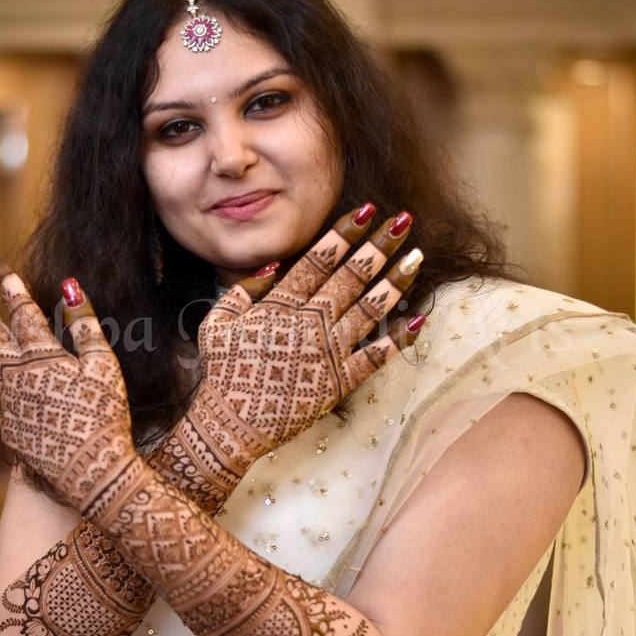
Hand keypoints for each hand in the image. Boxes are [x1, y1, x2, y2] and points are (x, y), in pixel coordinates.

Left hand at [0, 262, 138, 513]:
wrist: (94, 470)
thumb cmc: (106, 416)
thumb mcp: (104, 366)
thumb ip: (85, 326)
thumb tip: (69, 285)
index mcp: (43, 357)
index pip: (22, 311)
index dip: (9, 284)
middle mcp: (18, 377)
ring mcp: (9, 405)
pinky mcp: (7, 433)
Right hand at [179, 207, 423, 480]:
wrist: (230, 424)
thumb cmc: (222, 373)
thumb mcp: (217, 322)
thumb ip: (244, 291)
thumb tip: (273, 265)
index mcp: (281, 305)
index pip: (319, 260)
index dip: (344, 233)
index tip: (367, 211)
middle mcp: (309, 323)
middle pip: (350, 277)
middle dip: (378, 246)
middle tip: (403, 221)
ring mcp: (327, 352)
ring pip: (368, 310)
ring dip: (395, 283)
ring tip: (416, 257)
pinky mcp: (338, 383)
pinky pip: (374, 358)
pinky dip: (397, 341)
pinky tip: (418, 321)